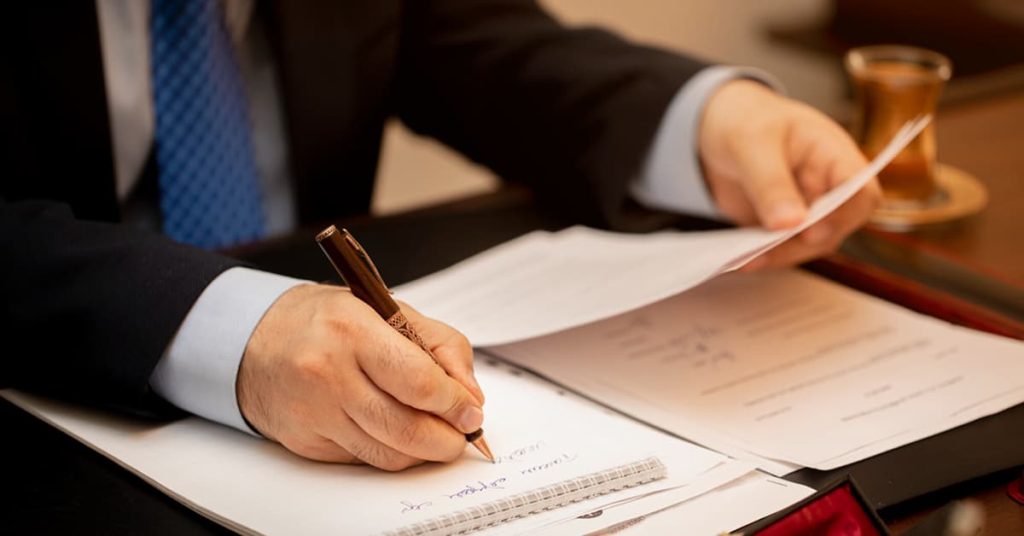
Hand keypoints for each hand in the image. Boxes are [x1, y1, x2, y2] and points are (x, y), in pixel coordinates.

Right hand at [236, 283, 484, 469]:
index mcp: (352, 330)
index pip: (419, 382)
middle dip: (448, 439)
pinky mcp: (306, 442)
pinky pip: (364, 460)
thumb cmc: (327, 322)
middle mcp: (328, 374)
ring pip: (389, 454)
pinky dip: (390, 452)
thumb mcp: (386, 309)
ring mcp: (315, 413)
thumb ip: (439, 345)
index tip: (472, 411)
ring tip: (437, 435)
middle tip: (463, 434)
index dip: (455, 404)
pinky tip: (396, 433)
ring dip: (424, 452)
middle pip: (407, 429)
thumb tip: (470, 395)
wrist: (255, 341)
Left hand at [698, 79, 880, 269]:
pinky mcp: (784, 225)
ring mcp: (807, 208)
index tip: (810, 231)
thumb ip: (770, 183)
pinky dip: (764, 256)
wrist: (717, 128)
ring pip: (810, 245)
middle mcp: (828, 185)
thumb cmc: (745, 121)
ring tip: (746, 260)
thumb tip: (789, 224)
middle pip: (837, 226)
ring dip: (781, 255)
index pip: (860, 190)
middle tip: (764, 251)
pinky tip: (741, 261)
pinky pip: (782, 248)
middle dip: (804, 243)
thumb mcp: (752, 144)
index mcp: (833, 154)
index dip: (843, 215)